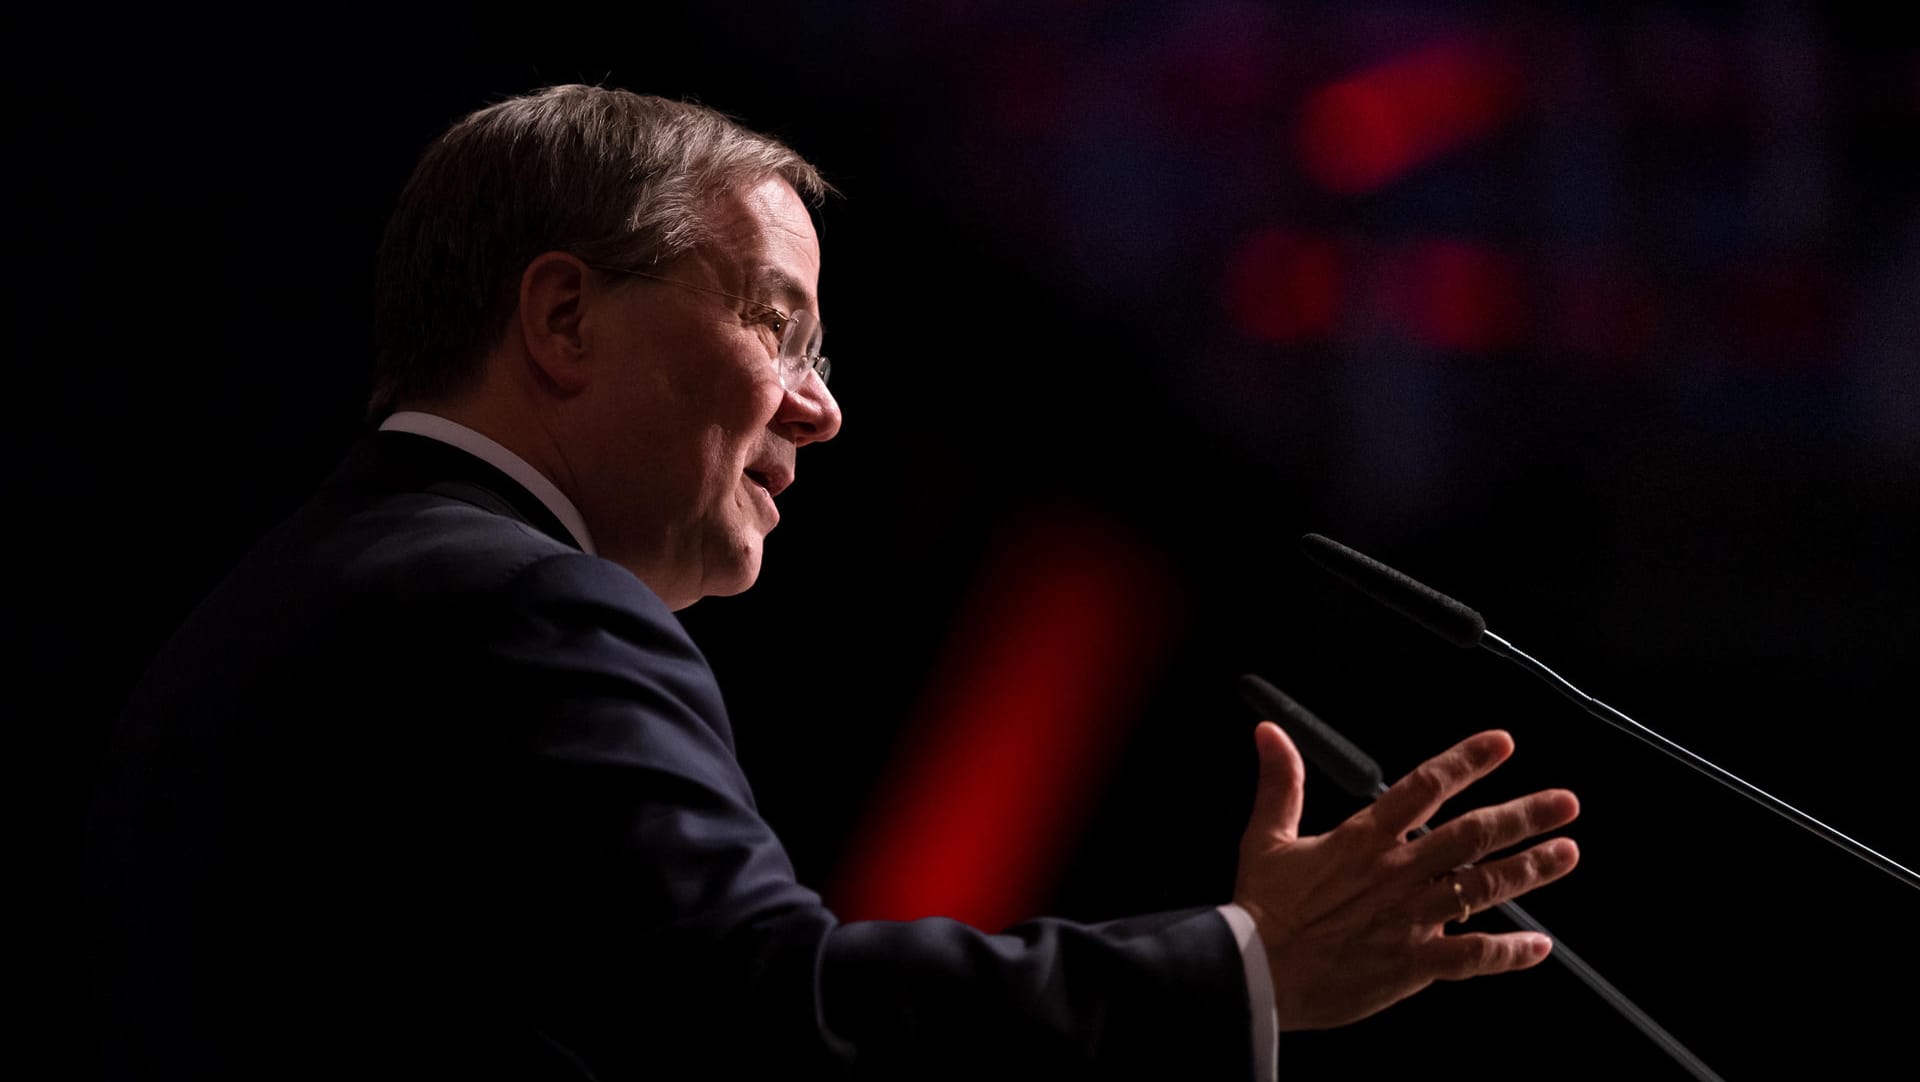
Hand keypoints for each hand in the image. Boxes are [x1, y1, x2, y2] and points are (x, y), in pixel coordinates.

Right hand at [1232, 722, 1578, 1030]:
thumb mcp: (1266, 837)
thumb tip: (1270, 733)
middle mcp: (1396, 873)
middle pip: (1472, 836)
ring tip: (1566, 854)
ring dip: (1529, 871)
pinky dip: (1508, 953)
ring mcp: (1409, 918)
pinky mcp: (1412, 963)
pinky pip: (1472, 957)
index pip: (1424, 787)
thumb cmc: (1263, 910)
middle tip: (1565, 802)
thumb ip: (1280, 782)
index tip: (1503, 744)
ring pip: (1482, 888)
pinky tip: (1539, 947)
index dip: (1466, 761)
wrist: (1255, 974)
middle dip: (1523, 816)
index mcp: (1364, 839)